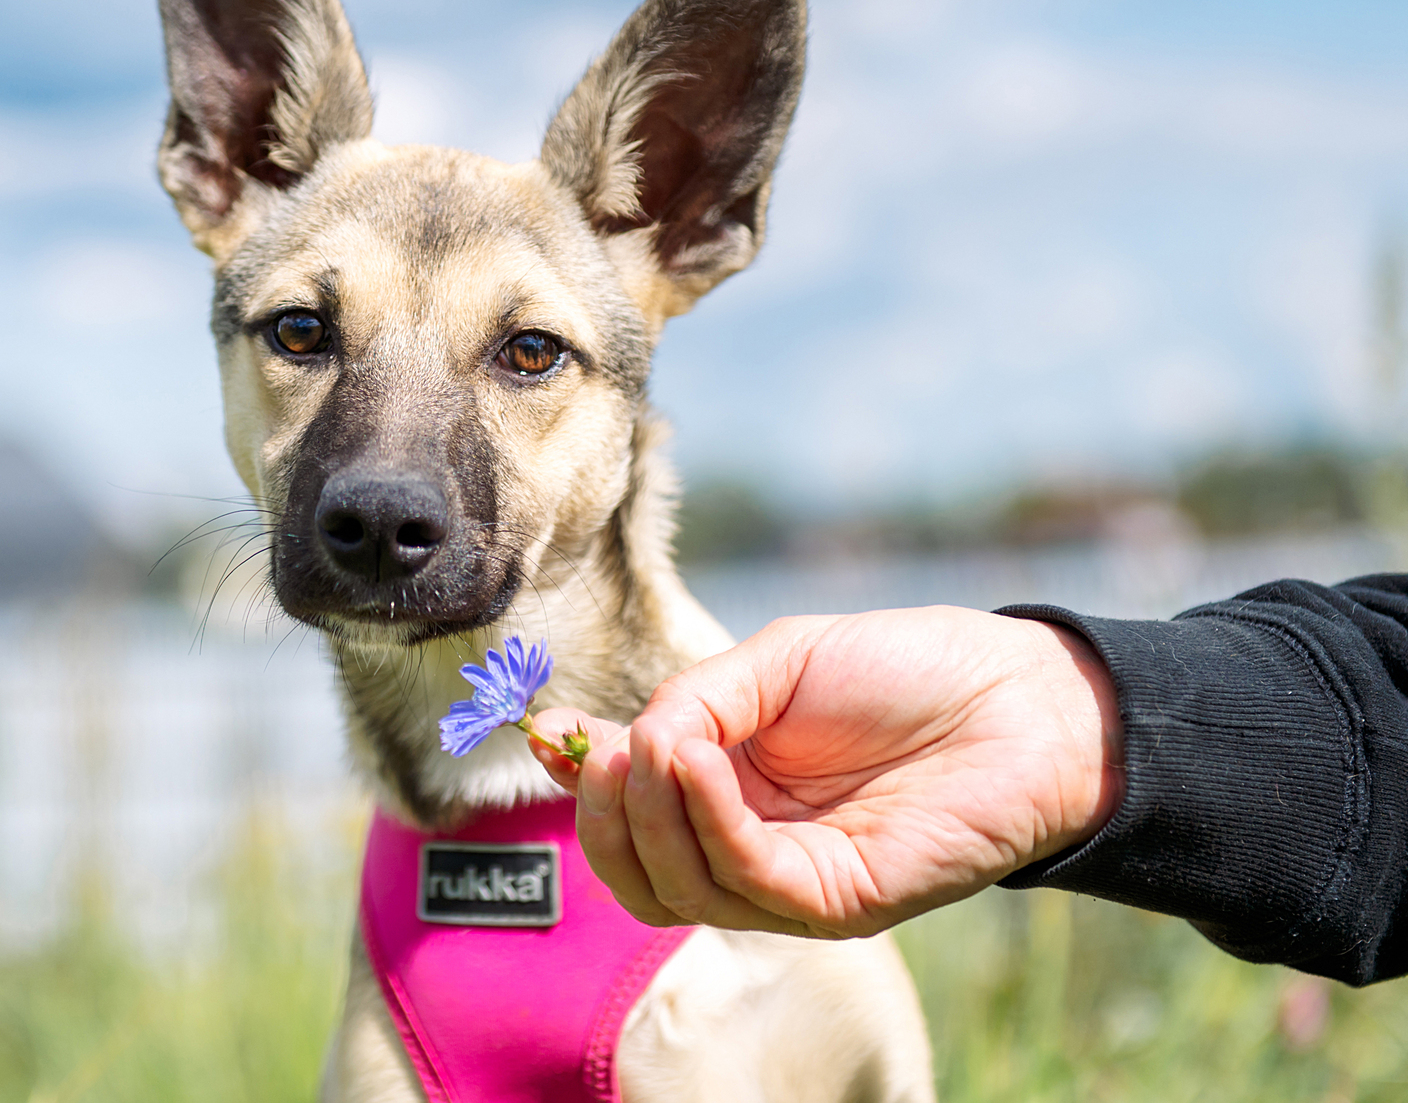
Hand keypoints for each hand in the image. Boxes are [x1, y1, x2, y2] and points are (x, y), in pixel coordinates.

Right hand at [530, 607, 1121, 937]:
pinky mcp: (837, 904)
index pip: (629, 818)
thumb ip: (694, 701)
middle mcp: (750, 848)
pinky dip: (704, 819)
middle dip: (603, 815)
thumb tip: (625, 742)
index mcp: (728, 791)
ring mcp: (792, 884)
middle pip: (637, 876)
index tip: (547, 731)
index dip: (579, 781)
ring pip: (677, 889)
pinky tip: (700, 760)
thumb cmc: (907, 671)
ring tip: (661, 743)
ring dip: (650, 813)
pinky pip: (743, 879)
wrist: (1020, 697)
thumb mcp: (774, 663)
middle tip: (613, 750)